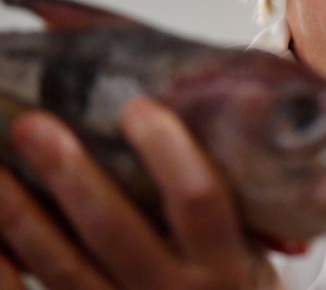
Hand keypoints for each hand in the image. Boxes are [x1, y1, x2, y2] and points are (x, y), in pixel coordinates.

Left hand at [0, 97, 283, 288]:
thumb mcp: (253, 255)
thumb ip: (229, 209)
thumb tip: (203, 127)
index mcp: (224, 264)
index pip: (197, 199)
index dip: (166, 150)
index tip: (137, 108)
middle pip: (113, 227)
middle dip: (69, 173)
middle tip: (33, 126)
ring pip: (62, 265)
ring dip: (20, 213)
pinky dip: (9, 263)